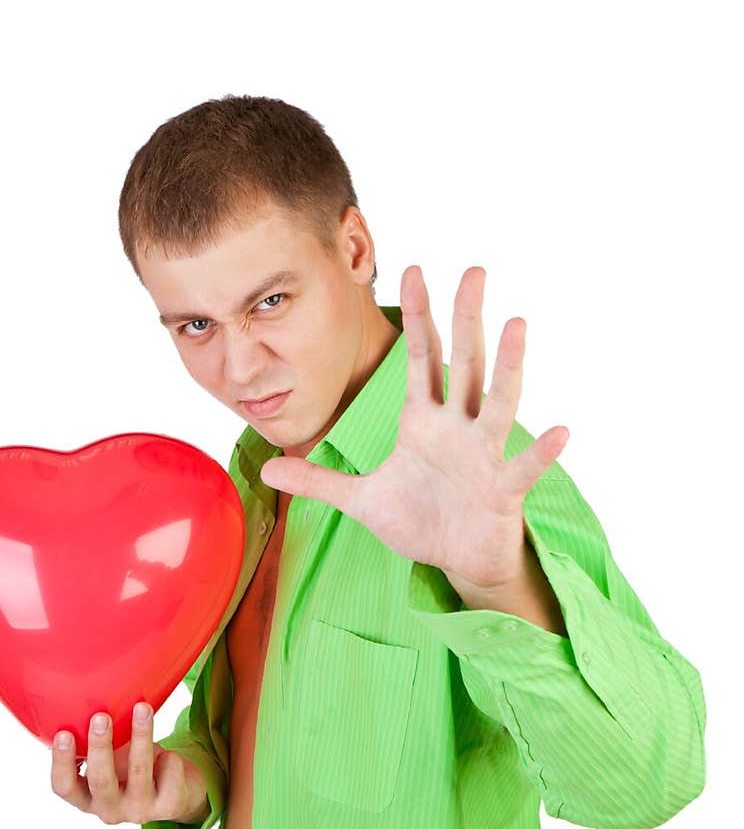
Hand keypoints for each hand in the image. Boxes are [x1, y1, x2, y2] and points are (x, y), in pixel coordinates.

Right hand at [50, 705, 207, 826]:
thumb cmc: (135, 770)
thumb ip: (99, 744)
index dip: (62, 763)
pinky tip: (167, 756)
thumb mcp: (112, 761)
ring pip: (138, 770)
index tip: (63, 733)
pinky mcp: (168, 807)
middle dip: (100, 747)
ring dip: (140, 736)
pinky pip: (169, 772)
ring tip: (142, 708)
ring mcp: (139, 811)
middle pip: (100, 781)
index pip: (64, 787)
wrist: (177, 796)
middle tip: (101, 717)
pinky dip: (169, 757)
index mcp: (87, 798)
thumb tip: (92, 704)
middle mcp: (109, 810)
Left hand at [259, 264, 569, 592]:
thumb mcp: (360, 500)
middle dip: (466, 318)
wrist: (457, 560)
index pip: (421, 359)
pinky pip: (523, 467)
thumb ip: (318, 481)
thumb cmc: (420, 522)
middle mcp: (458, 428)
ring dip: (508, 366)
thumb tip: (266, 468)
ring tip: (517, 323)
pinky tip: (561, 431)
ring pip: (497, 403)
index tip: (413, 268)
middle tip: (474, 269)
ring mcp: (484, 456)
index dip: (418, 316)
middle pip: (463, 364)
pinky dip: (541, 451)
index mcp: (425, 423)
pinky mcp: (502, 490)